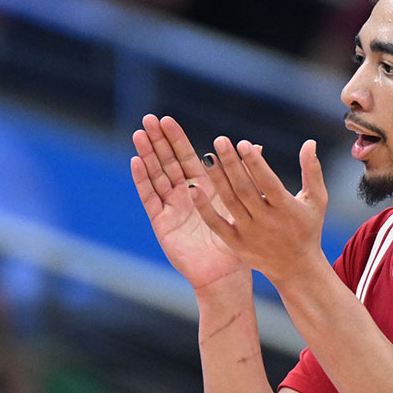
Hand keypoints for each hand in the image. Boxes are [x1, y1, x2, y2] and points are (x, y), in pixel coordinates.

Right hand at [131, 114, 245, 290]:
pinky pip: (150, 198)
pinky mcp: (161, 223)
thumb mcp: (242, 203)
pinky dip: (142, 180)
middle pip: (167, 162)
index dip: (176, 139)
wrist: (225, 273)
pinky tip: (136, 162)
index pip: (186, 157)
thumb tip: (257, 145)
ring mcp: (170, 208)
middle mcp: (184, 195)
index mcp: (203, 189)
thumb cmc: (236, 241)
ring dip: (147, 155)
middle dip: (158, 141)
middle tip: (149, 119)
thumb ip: (245, 174)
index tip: (167, 119)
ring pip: (156, 176)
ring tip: (139, 134)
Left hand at [189, 135, 329, 285]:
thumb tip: (310, 141)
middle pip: (245, 189)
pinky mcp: (237, 244)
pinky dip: (204, 208)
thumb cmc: (307, 228)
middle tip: (220, 141)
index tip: (243, 143)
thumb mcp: (317, 200)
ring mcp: (250, 234)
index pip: (268, 182)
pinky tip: (194, 189)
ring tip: (208, 157)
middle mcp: (268, 221)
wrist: (296, 268)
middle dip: (232, 164)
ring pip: (230, 202)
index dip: (255, 163)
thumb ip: (312, 170)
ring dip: (217, 179)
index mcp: (287, 209)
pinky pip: (217, 224)